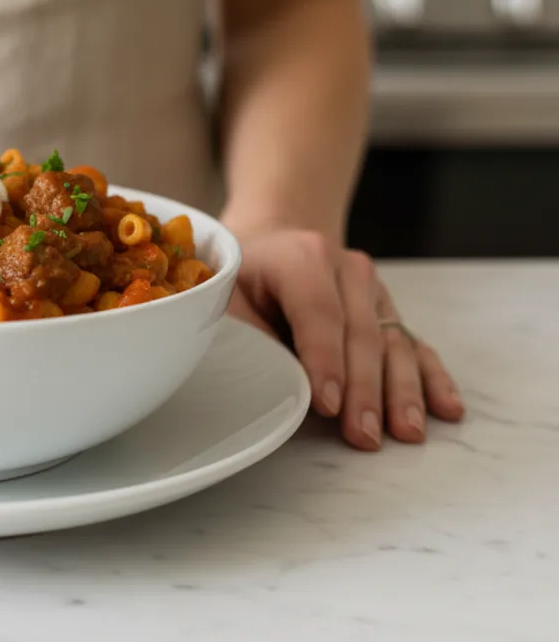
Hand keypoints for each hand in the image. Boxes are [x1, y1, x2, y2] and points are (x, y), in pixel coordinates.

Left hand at [227, 228, 464, 450]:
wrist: (273, 238)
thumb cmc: (244, 276)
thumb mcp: (226, 295)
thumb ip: (247, 336)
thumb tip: (267, 390)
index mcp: (301, 256)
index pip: (319, 311)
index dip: (324, 360)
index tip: (327, 405)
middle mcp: (346, 268)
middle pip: (361, 333)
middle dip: (364, 389)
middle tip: (363, 434)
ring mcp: (373, 289)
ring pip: (392, 342)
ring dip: (401, 391)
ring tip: (405, 432)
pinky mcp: (387, 310)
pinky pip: (413, 345)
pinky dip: (430, 377)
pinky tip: (446, 407)